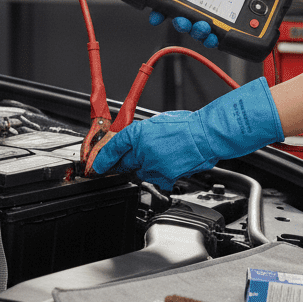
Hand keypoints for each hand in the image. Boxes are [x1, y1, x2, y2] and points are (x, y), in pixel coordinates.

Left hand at [89, 78, 283, 190]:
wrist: (206, 135)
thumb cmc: (187, 125)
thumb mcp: (158, 122)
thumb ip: (142, 134)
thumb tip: (133, 142)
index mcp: (138, 131)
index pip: (113, 147)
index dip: (102, 158)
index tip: (96, 165)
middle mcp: (142, 149)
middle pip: (125, 163)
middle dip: (127, 162)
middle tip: (140, 156)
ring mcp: (153, 165)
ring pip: (142, 172)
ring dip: (148, 167)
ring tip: (165, 155)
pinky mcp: (164, 177)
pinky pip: (157, 180)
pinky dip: (162, 175)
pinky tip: (173, 163)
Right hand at [146, 0, 292, 47]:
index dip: (158, 7)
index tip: (154, 13)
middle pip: (180, 16)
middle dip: (178, 21)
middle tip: (181, 19)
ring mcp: (213, 9)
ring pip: (197, 28)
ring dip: (195, 30)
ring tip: (201, 26)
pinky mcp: (227, 18)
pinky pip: (217, 33)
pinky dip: (214, 37)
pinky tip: (215, 34)